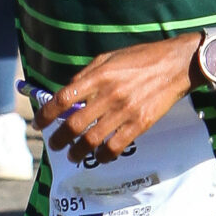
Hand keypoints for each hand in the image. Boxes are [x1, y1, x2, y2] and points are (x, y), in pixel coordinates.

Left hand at [36, 36, 200, 162]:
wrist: (177, 64)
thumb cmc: (142, 58)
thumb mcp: (109, 58)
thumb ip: (87, 75)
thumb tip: (67, 93)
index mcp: (99, 75)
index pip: (63, 98)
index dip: (46, 114)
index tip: (38, 123)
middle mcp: (109, 94)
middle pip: (74, 124)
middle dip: (59, 139)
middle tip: (54, 145)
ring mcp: (125, 111)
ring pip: (92, 139)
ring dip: (78, 152)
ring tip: (73, 155)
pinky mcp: (140, 123)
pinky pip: (115, 146)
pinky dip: (103, 156)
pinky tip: (99, 157)